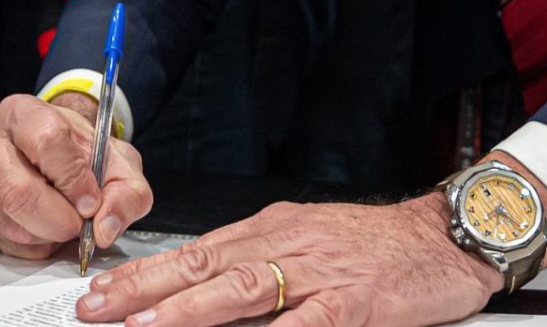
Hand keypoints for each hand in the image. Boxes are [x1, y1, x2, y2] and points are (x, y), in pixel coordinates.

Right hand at [0, 93, 153, 258]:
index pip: (47, 144)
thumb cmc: (80, 153)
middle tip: (81, 221)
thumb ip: (126, 189)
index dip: (74, 179)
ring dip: (51, 234)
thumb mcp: (116, 159)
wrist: (53, 153)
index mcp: (23, 113)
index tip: (91, 200)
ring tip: (67, 219)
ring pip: (11, 224)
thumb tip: (105, 228)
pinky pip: (6, 243)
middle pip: (17, 193)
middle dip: (60, 219)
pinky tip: (48, 226)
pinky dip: (37, 245)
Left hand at [76, 196, 501, 326]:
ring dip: (188, 311)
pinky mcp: (353, 302)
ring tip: (146, 325)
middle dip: (145, 290)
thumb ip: (263, 265)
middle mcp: (288, 244)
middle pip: (205, 266)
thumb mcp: (313, 243)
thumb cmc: (382, 247)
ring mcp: (319, 273)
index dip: (146, 273)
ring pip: (242, 289)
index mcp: (274, 229)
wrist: (448, 236)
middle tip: (98, 309)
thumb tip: (203, 297)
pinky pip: (304, 325)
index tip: (101, 291)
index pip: (197, 251)